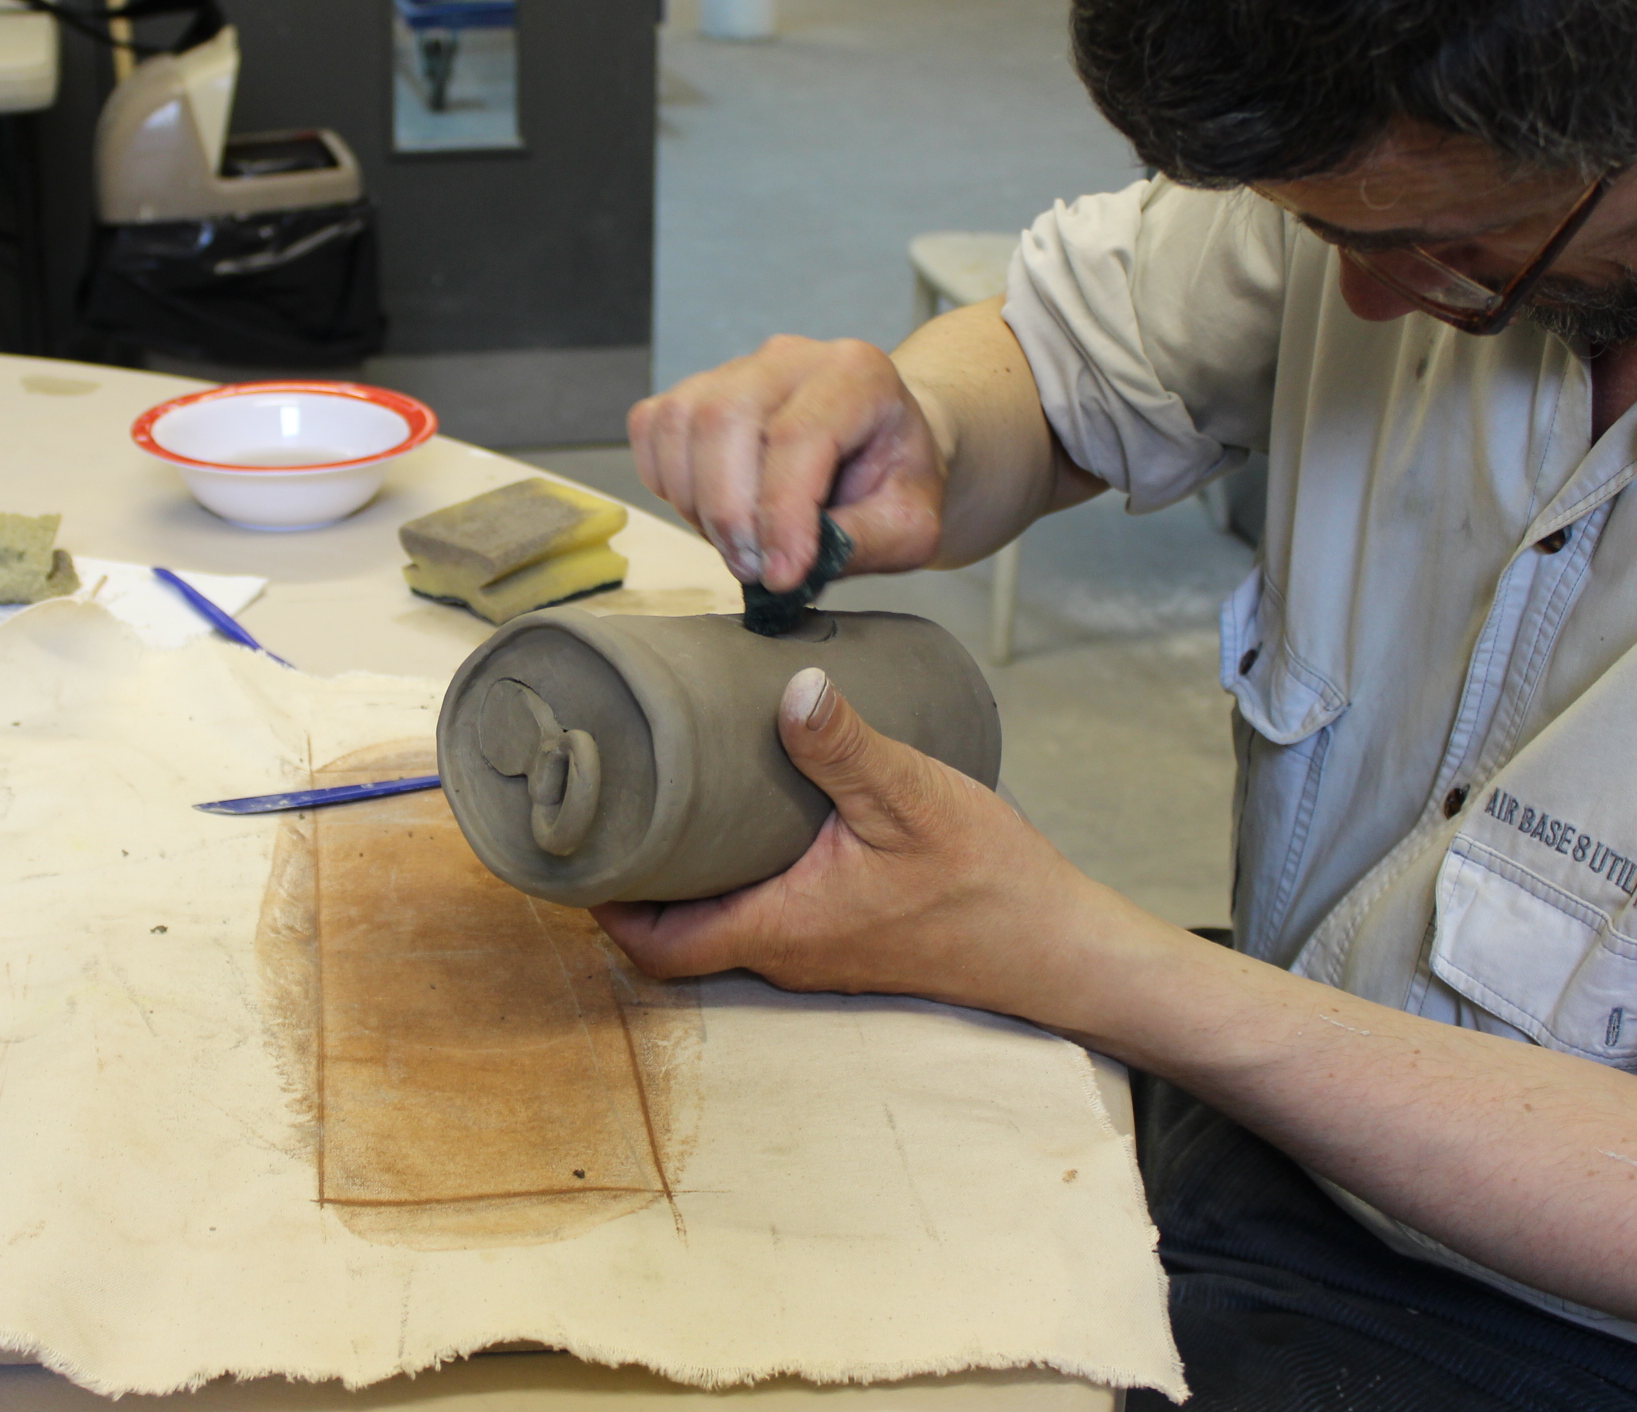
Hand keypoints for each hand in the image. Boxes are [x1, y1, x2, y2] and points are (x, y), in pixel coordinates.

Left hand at [592, 667, 1156, 1019]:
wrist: (1062, 948)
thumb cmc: (990, 887)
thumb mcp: (912, 798)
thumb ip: (844, 743)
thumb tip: (788, 685)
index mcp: (777, 928)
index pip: (651, 941)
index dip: (598, 898)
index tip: (574, 836)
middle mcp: (782, 950)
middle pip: (670, 928)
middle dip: (630, 870)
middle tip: (607, 793)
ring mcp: (811, 946)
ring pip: (714, 914)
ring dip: (681, 865)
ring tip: (659, 787)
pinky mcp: (841, 931)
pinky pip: (760, 904)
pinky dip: (731, 863)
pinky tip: (740, 803)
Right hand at [628, 335, 946, 590]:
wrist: (880, 447)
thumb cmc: (894, 479)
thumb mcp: (910, 526)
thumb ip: (860, 544)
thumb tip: (787, 569)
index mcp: (857, 376)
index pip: (800, 435)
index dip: (781, 514)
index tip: (781, 576)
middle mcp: (793, 357)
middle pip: (725, 419)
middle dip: (727, 511)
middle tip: (751, 567)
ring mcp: (738, 368)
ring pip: (681, 423)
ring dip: (694, 501)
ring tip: (737, 542)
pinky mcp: (697, 388)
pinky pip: (653, 425)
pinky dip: (665, 479)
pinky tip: (707, 508)